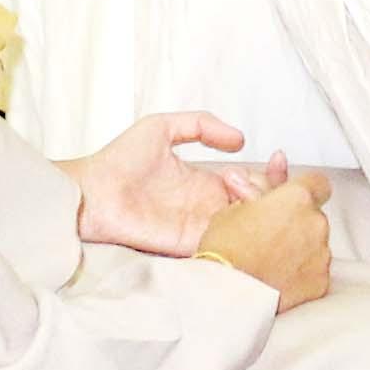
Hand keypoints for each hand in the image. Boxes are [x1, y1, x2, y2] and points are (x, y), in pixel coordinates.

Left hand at [67, 112, 283, 258]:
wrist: (91, 191)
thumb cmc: (118, 160)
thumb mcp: (162, 126)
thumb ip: (201, 124)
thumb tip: (240, 140)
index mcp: (205, 182)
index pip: (250, 183)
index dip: (271, 173)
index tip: (278, 156)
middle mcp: (206, 206)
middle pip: (255, 207)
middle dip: (269, 190)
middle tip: (253, 176)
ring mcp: (199, 227)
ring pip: (247, 226)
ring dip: (257, 208)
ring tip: (245, 188)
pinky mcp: (188, 244)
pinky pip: (224, 245)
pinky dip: (242, 234)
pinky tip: (245, 214)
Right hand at [191, 170, 332, 309]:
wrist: (228, 292)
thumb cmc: (226, 251)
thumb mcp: (233, 210)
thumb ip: (257, 197)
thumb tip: (259, 194)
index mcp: (297, 198)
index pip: (318, 183)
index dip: (305, 190)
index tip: (294, 200)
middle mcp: (315, 223)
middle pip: (314, 216)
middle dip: (297, 223)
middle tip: (270, 234)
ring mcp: (321, 253)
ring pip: (316, 244)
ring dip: (300, 248)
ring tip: (270, 259)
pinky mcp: (320, 281)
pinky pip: (315, 271)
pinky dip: (301, 273)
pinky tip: (278, 276)